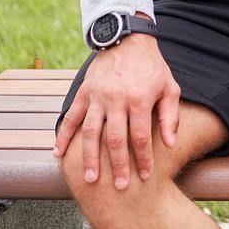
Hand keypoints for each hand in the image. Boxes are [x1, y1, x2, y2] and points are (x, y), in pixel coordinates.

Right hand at [54, 26, 180, 188]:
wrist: (127, 40)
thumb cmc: (152, 68)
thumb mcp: (169, 88)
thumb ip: (170, 116)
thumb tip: (170, 143)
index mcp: (139, 99)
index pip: (141, 136)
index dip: (143, 158)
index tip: (145, 176)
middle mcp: (116, 100)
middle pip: (115, 139)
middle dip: (117, 165)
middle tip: (119, 188)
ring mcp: (97, 97)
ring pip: (91, 132)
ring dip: (89, 158)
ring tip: (90, 180)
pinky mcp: (83, 93)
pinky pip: (70, 117)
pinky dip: (63, 136)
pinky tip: (59, 154)